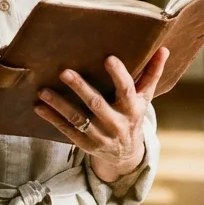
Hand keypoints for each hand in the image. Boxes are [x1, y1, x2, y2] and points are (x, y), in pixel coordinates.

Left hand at [34, 47, 169, 178]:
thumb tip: (164, 49)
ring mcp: (100, 136)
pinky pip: (67, 131)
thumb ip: (152, 74)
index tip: (108, 58)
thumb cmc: (134, 116)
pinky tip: (39, 107)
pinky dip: (52, 119)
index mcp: (133, 109)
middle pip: (97, 104)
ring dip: (59, 104)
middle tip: (64, 72)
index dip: (119, 75)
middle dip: (81, 88)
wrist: (127, 155)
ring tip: (44, 90)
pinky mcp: (86, 144)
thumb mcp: (145, 98)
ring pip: (78, 119)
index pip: (127, 90)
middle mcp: (117, 124)